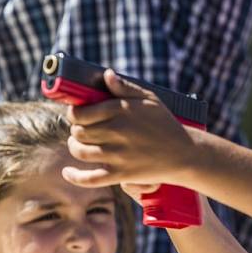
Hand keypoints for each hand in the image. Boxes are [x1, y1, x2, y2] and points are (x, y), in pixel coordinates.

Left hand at [62, 70, 198, 187]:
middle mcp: (116, 131)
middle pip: (78, 132)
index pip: (80, 113)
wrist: (184, 153)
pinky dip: (74, 176)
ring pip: (79, 152)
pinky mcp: (121, 174)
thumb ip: (125, 87)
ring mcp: (118, 154)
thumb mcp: (149, 99)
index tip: (77, 115)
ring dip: (74, 148)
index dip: (73, 114)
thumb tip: (106, 74)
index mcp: (120, 110)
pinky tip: (67, 172)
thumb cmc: (166, 123)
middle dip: (76, 130)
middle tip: (82, 130)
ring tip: (79, 145)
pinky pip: (89, 178)